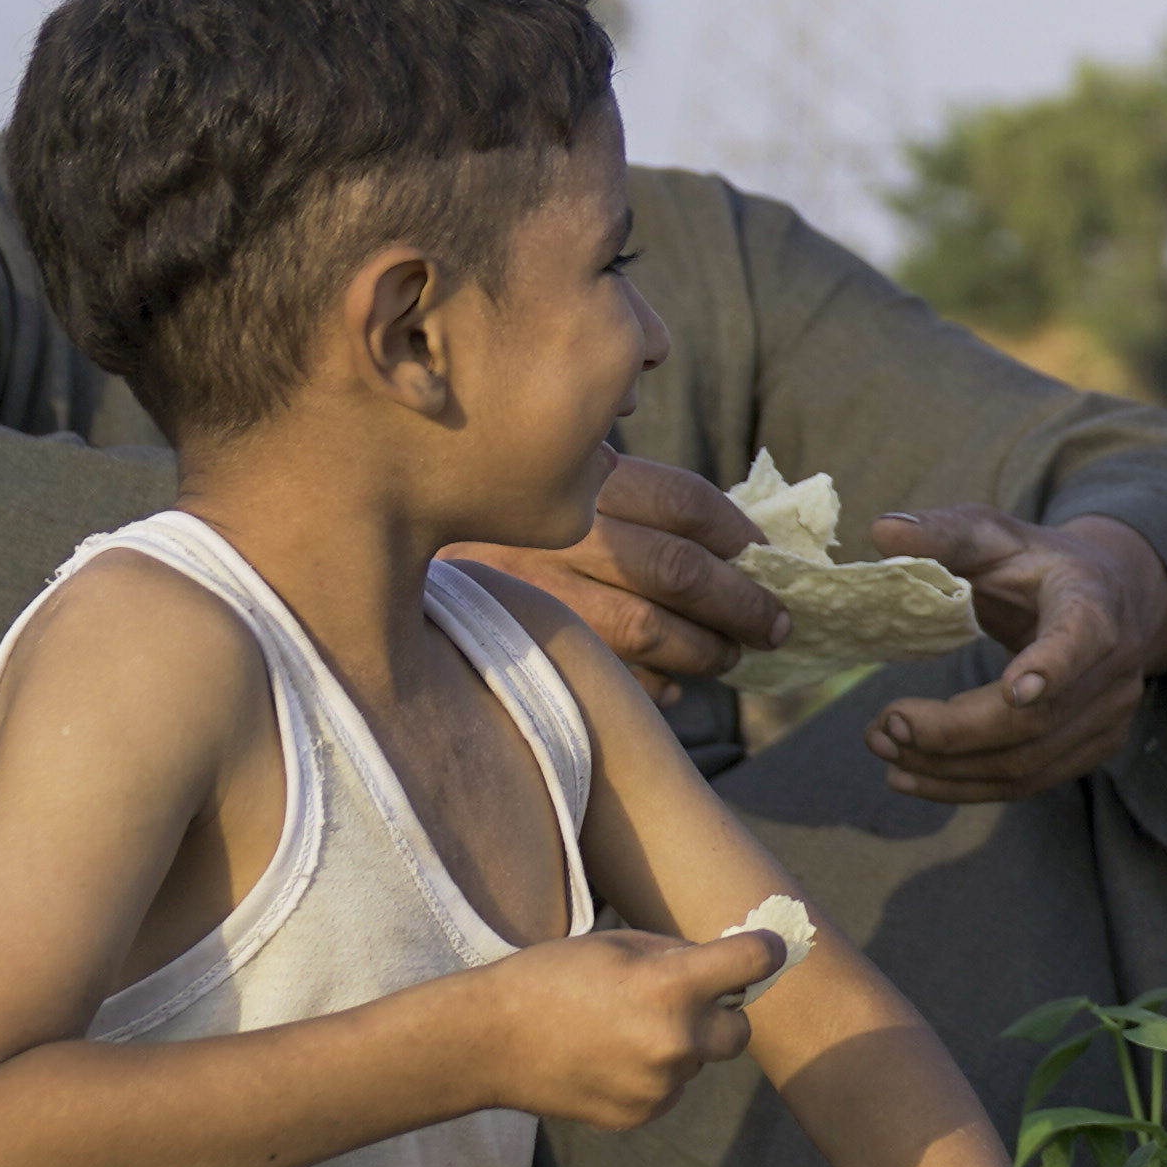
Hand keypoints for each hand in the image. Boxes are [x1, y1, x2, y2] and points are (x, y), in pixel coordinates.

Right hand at [449, 454, 789, 696]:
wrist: (390, 547)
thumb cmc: (505, 514)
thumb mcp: (564, 481)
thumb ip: (634, 502)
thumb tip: (744, 547)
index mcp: (578, 481)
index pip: (684, 503)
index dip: (740, 534)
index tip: (770, 557)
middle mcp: (554, 536)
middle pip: (677, 571)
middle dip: (743, 603)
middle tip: (777, 623)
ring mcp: (531, 595)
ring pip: (646, 630)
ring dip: (705, 649)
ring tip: (730, 653)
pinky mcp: (513, 648)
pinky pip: (605, 676)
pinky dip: (650, 685)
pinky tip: (670, 684)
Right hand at [473, 924, 784, 1129]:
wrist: (487, 1042)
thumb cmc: (551, 978)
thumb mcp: (619, 945)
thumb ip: (681, 955)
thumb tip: (731, 965)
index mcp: (671, 987)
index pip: (757, 961)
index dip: (764, 950)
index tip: (763, 950)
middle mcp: (676, 1040)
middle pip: (741, 1030)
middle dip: (721, 1014)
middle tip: (680, 1002)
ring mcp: (660, 1084)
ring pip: (698, 1061)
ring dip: (678, 1045)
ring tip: (618, 1030)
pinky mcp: (642, 1113)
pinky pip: (670, 1089)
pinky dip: (652, 1076)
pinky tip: (607, 1059)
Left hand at [854, 507, 1166, 803]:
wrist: (1107, 596)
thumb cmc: (1036, 563)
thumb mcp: (993, 535)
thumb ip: (942, 533)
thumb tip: (881, 530)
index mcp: (1093, 603)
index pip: (1083, 637)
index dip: (1052, 665)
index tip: (1014, 689)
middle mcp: (1116, 667)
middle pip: (1036, 721)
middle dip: (953, 733)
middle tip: (883, 727)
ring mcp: (1111, 715)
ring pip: (1029, 765)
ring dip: (948, 769)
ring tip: (884, 750)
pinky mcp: (1097, 747)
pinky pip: (1031, 782)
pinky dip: (967, 787)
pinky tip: (915, 776)